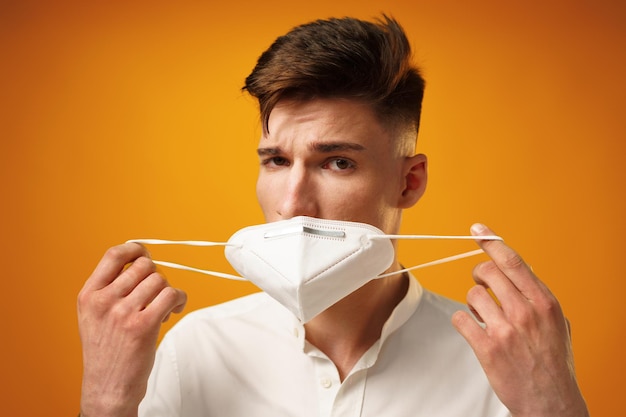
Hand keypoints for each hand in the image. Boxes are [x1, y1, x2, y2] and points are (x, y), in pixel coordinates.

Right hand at [77, 243, 186, 416]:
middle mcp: (104, 301)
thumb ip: (109, 288)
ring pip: (160, 280)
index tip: (144, 255)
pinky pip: (171, 295)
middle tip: (154, 294)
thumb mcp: (94, 316)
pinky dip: (179, 300)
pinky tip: (174, 310)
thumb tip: (140, 260)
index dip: (135, 249)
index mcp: (89, 295)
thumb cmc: (106, 352)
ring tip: (163, 307)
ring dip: (168, 291)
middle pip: (144, 266)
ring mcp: (123, 313)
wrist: (108, 387)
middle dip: (155, 277)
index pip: (113, 255)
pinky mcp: (143, 325)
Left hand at [452, 224, 588, 416]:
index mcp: (545, 303)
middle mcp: (526, 312)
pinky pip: (460, 319)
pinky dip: (462, 321)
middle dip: (479, 274)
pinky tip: (474, 330)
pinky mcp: (487, 348)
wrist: (550, 403)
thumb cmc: (553, 362)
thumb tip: (519, 271)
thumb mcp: (557, 323)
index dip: (492, 242)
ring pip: (472, 295)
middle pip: (487, 272)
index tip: (478, 230)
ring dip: (473, 303)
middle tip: (481, 283)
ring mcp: (505, 330)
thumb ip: (538, 297)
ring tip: (484, 316)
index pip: (514, 262)